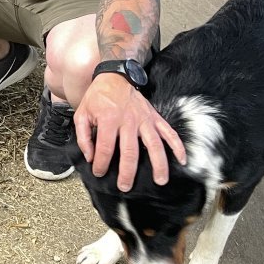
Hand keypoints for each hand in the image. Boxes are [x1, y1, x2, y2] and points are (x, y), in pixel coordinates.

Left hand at [74, 74, 185, 191]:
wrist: (113, 77)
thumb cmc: (97, 98)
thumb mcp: (81, 114)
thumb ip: (83, 137)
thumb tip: (90, 156)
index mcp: (109, 120)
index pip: (106, 148)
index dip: (102, 163)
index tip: (99, 172)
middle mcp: (129, 120)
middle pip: (130, 151)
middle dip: (128, 172)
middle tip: (125, 186)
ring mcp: (144, 119)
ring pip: (154, 144)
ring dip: (159, 164)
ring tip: (160, 180)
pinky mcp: (155, 117)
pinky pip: (169, 132)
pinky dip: (177, 146)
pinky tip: (182, 159)